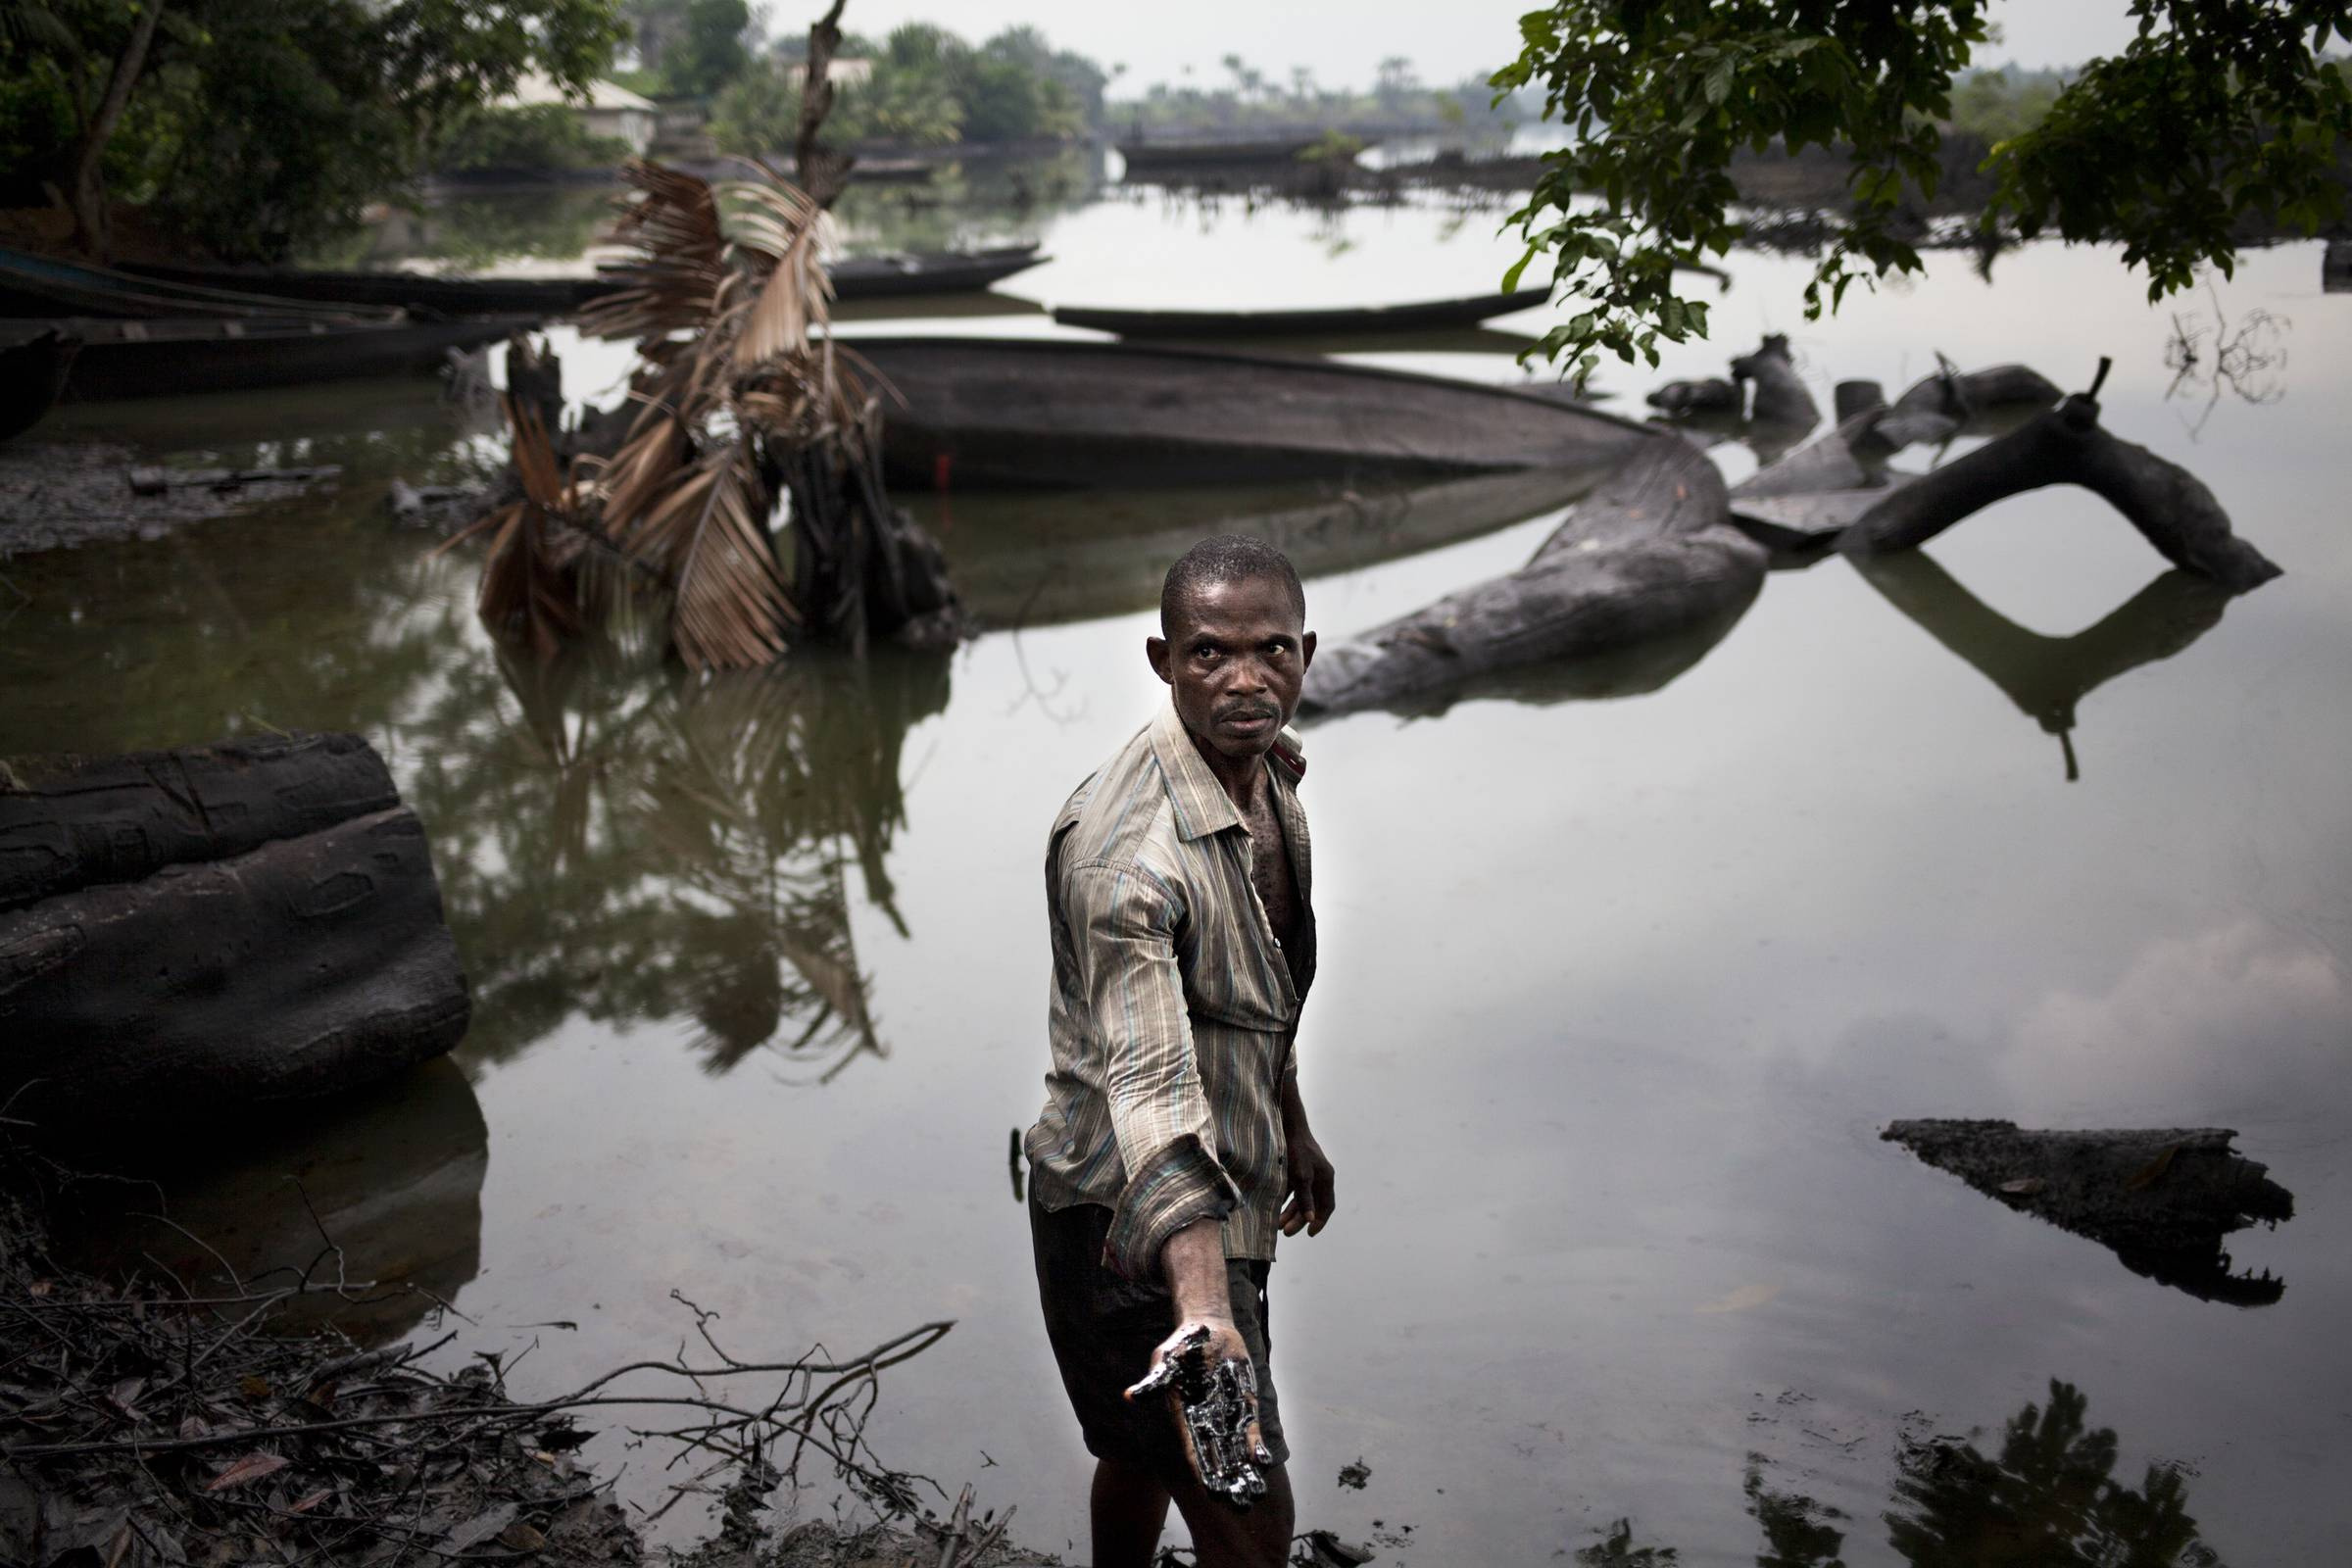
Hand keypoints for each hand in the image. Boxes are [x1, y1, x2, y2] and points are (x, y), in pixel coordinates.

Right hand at [1125, 1317, 1272, 1487]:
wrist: (1209, 1329)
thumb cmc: (1182, 1345)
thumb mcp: (1167, 1361)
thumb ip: (1154, 1382)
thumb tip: (1129, 1396)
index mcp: (1183, 1417)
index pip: (1193, 1449)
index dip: (1202, 1470)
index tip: (1211, 1491)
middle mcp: (1204, 1422)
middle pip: (1216, 1457)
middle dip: (1227, 1480)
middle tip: (1238, 1504)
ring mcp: (1225, 1416)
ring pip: (1235, 1450)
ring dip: (1244, 1472)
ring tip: (1255, 1494)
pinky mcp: (1243, 1407)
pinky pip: (1250, 1432)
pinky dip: (1255, 1448)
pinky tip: (1262, 1464)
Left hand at [1279, 1128, 1334, 1236]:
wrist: (1286, 1125)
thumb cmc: (1296, 1150)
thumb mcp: (1301, 1176)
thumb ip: (1305, 1198)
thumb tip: (1310, 1219)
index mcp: (1326, 1178)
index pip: (1327, 1206)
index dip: (1320, 1221)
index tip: (1310, 1233)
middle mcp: (1319, 1177)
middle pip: (1311, 1205)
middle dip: (1299, 1220)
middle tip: (1286, 1232)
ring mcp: (1307, 1173)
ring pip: (1300, 1199)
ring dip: (1290, 1212)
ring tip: (1277, 1225)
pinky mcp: (1295, 1169)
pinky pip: (1292, 1190)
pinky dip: (1284, 1201)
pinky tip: (1273, 1209)